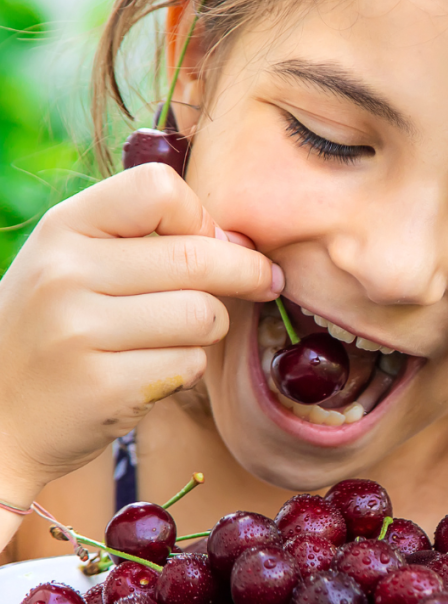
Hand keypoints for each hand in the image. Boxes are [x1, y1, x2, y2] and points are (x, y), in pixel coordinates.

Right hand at [0, 164, 281, 504]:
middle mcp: (65, 273)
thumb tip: (244, 245)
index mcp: (63, 228)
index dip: (202, 216)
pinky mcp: (103, 385)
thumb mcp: (80, 264)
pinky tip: (150, 370)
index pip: (159, 188)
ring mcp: (79, 331)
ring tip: (177, 334)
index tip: (212, 240)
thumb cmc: (62, 328)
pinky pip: (189, 363)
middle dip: (246, 272)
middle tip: (265, 282)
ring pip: (203, 314)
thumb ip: (148, 241)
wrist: (2, 414)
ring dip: (211, 326)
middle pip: (199, 258)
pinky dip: (185, 367)